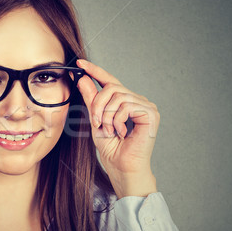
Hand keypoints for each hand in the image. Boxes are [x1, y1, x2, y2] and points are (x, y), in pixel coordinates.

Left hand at [76, 59, 159, 197]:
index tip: (80, 63)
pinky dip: (117, 120)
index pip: (110, 81)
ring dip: (107, 115)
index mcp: (125, 102)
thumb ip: (91, 100)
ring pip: (118, 96)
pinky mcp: (151, 113)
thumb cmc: (112, 149)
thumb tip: (83, 79)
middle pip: (111, 87)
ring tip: (109, 130)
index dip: (95, 71)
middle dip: (98, 105)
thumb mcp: (96, 120)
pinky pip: (127, 105)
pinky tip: (121, 132)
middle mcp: (137, 100)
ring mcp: (146, 106)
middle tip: (96, 122)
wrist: (122, 168)